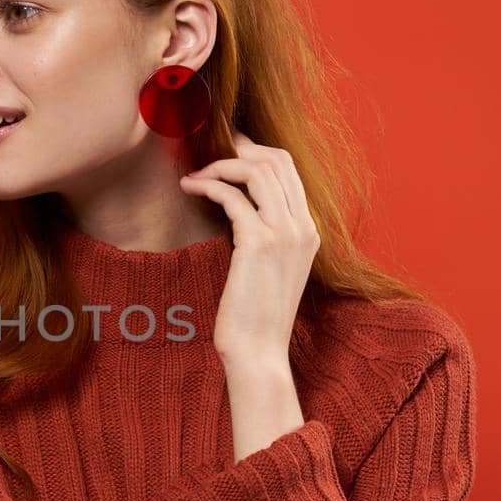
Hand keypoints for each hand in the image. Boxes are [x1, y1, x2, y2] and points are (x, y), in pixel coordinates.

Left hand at [178, 131, 320, 366]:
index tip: (230, 150)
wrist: (259, 352)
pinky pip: (233, 195)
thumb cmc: (256, 316)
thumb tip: (241, 210)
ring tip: (195, 175)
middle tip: (209, 150)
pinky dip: (208, 184)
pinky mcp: (258, 243)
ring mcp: (285, 234)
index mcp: (310, 232)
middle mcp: (303, 228)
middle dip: (240, 148)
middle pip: (278, 161)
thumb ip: (268, 238)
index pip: (291, 171)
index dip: (258, 152)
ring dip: (220, 165)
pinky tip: (189, 188)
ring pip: (257, 171)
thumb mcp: (272, 270)